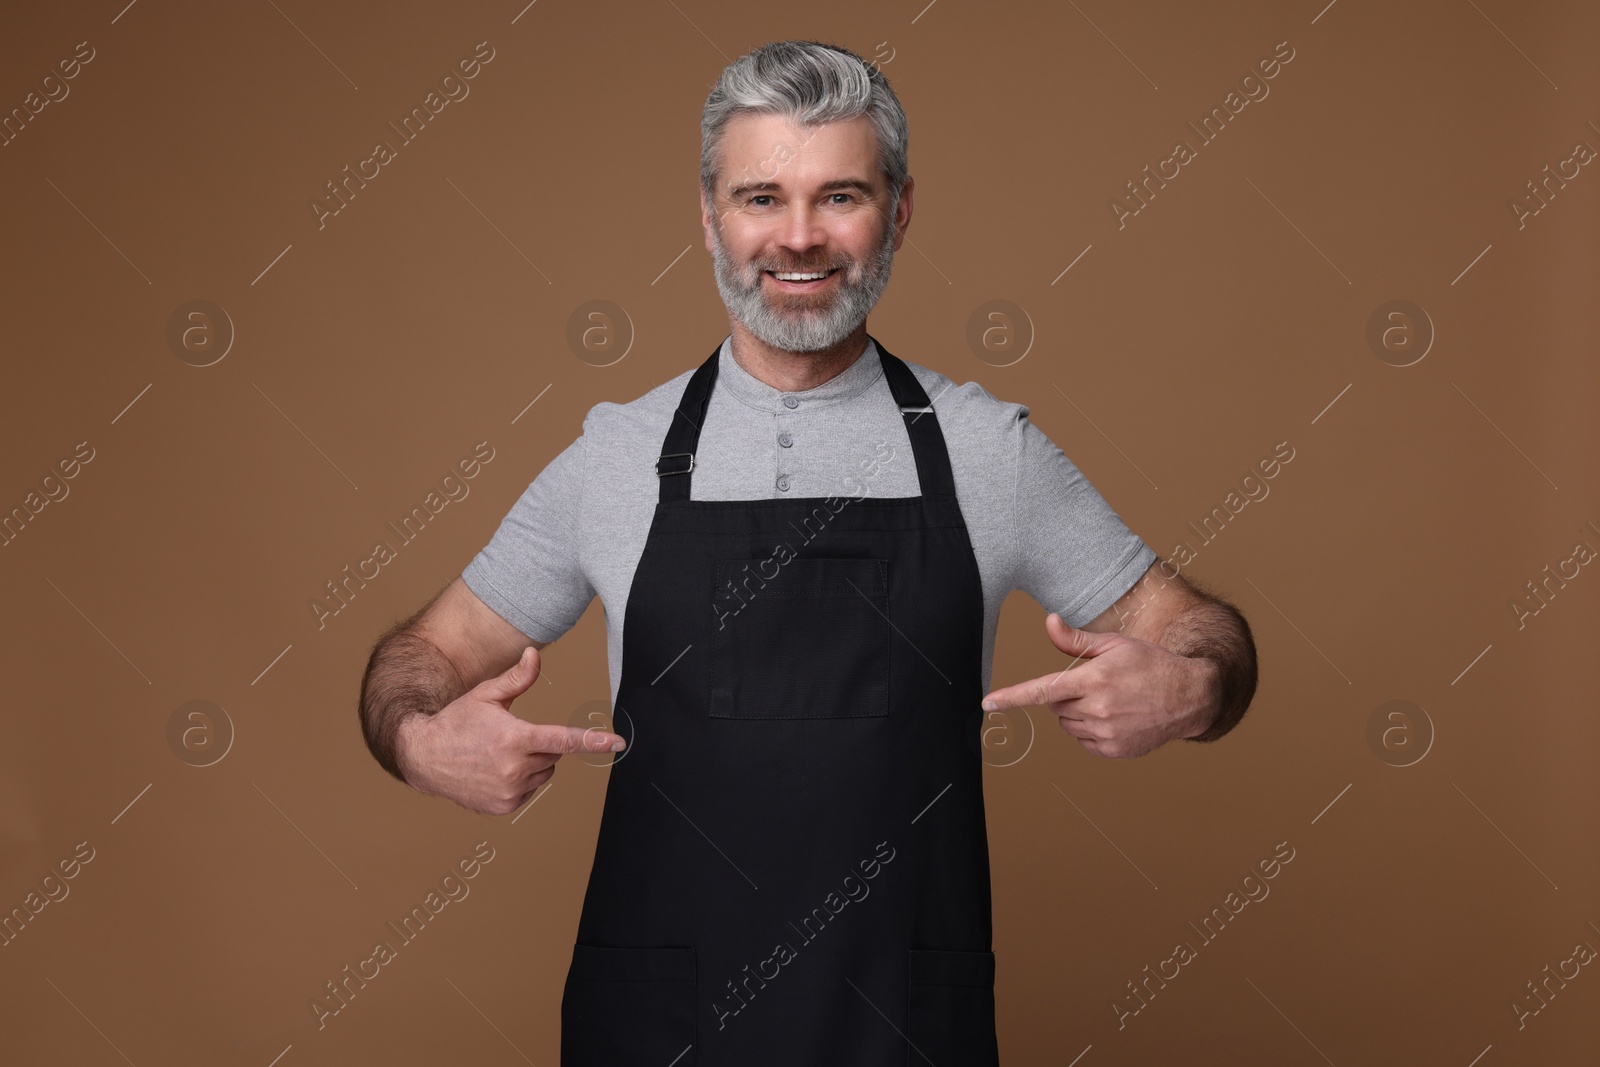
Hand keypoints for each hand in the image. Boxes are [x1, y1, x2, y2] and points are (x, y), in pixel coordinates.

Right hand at [397, 646, 624, 814]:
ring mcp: (509, 791)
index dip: (593, 742)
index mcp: (513, 739)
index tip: (618, 744)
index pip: (562, 740)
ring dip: (532, 763)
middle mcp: (513, 768)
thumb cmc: (456, 722)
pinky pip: (530, 790)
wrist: (423, 757)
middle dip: (540, 744)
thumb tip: (534, 654)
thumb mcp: (486, 695)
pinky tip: (495, 772)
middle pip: (553, 754)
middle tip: (510, 737)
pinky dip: (520, 781)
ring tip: (499, 755)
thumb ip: (517, 678)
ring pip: (544, 773)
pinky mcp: (504, 807)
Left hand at [981, 613, 1217, 758]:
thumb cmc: (1150, 664)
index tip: (988, 704)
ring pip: (1067, 724)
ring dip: (1078, 713)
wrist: (1190, 696)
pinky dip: (1091, 731)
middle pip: (1056, 706)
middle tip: (1096, 684)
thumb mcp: (1114, 644)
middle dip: (1067, 695)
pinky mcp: (1114, 750)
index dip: (1012, 697)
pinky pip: (1083, 741)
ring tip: (1111, 701)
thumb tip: (1048, 621)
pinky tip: (1116, 718)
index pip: (1042, 690)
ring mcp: (1106, 733)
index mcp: (1093, 680)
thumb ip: (1075, 641)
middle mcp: (1097, 709)